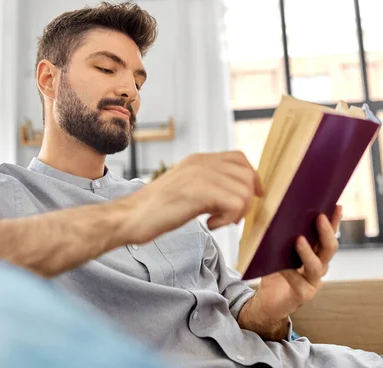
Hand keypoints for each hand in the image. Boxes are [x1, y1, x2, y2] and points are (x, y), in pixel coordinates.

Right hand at [117, 151, 262, 244]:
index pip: (239, 158)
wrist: (130, 217)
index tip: (251, 198)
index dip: (252, 178)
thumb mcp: (185, 188)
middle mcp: (200, 162)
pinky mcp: (198, 191)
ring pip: (244, 191)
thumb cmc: (156, 210)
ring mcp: (199, 175)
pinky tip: (210, 223)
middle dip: (246, 200)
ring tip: (217, 220)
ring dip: (237, 212)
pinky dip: (228, 219)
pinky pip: (235, 204)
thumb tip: (239, 194)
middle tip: (229, 216)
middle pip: (247, 174)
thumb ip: (208, 184)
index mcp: (198, 160)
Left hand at [251, 206, 341, 322]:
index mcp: (315, 254)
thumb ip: (280, 236)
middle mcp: (319, 267)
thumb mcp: (276, 251)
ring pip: (317, 266)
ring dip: (308, 252)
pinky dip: (288, 272)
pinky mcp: (303, 294)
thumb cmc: (272, 272)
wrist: (266, 301)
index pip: (327, 235)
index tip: (336, 205)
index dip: (334, 221)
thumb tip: (274, 212)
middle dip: (326, 232)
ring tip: (299, 239)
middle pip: (329, 249)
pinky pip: (298, 281)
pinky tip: (280, 266)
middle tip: (320, 217)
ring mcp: (313, 282)